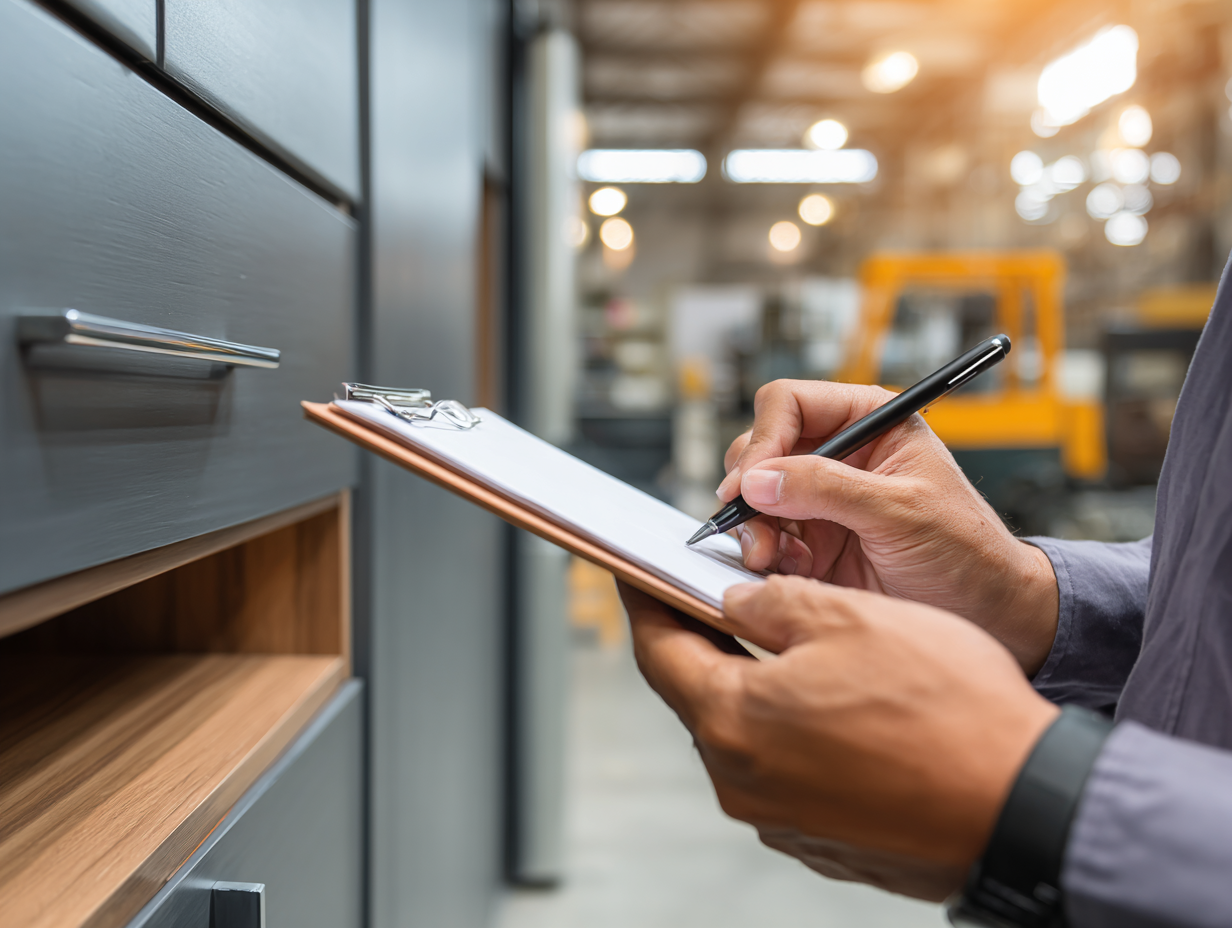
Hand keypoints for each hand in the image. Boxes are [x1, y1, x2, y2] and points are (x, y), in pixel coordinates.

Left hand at [620, 577, 1058, 900]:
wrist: (1028, 808)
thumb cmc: (949, 713)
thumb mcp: (847, 618)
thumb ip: (772, 603)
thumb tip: (737, 602)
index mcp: (734, 723)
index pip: (659, 651)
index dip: (644, 603)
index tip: (635, 576)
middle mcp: (745, 783)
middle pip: (700, 694)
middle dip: (705, 640)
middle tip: (717, 597)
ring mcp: (784, 819)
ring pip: (748, 733)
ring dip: (759, 685)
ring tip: (794, 642)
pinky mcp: (824, 839)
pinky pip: (788, 770)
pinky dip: (796, 730)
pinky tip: (836, 702)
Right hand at [718, 380, 1057, 673]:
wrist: (986, 616)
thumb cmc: (965, 551)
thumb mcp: (900, 511)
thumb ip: (828, 488)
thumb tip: (758, 480)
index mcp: (868, 421)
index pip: (790, 403)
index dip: (764, 439)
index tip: (751, 483)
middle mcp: (838, 454)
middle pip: (761, 447)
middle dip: (751, 487)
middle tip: (751, 523)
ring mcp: (820, 498)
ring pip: (754, 496)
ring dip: (753, 526)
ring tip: (772, 556)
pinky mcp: (811, 541)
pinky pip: (763, 537)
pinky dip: (765, 554)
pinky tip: (794, 570)